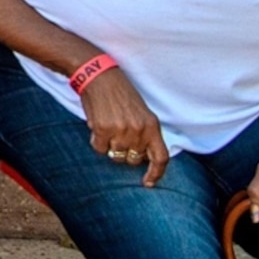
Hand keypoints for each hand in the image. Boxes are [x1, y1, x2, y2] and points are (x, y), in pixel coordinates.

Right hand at [77, 64, 170, 186]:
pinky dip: (97, 141)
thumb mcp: (141, 112)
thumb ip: (145, 133)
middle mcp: (139, 131)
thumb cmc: (120, 93)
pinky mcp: (103, 130)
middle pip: (134, 160)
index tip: (148, 183)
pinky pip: (100, 149)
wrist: (99, 76)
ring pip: (116, 156)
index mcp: (152, 125)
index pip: (161, 157)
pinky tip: (97, 126)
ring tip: (107, 128)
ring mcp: (121, 131)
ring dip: (110, 147)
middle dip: (126, 153)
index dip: (156, 174)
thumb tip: (142, 157)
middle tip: (118, 137)